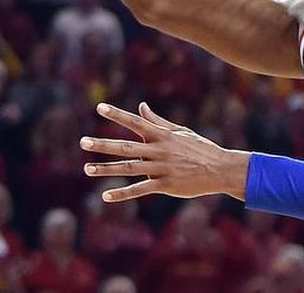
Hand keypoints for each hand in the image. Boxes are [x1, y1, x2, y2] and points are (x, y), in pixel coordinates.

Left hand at [81, 102, 250, 201]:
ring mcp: (162, 168)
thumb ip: (157, 122)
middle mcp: (160, 151)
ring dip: (107, 169)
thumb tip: (141, 107)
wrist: (220, 169)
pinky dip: (122, 194)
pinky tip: (106, 196)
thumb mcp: (180, 132)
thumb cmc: (200, 148)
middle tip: (83, 141)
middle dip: (104, 144)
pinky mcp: (166, 185)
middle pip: (126, 147)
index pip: (136, 122)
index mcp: (163, 135)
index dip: (117, 115)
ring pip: (130, 168)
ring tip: (87, 169)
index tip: (99, 107)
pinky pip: (140, 189)